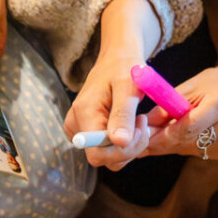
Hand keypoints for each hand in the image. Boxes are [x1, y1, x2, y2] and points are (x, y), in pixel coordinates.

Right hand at [65, 48, 154, 169]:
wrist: (116, 59)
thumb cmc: (124, 68)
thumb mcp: (128, 87)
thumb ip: (123, 116)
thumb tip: (119, 143)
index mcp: (84, 114)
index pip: (97, 154)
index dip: (122, 151)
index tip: (140, 128)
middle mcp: (74, 125)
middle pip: (102, 158)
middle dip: (129, 148)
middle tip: (143, 124)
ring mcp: (77, 130)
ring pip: (105, 156)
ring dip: (127, 146)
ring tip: (137, 121)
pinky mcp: (84, 132)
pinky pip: (104, 149)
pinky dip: (121, 143)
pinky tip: (129, 125)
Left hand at [142, 55, 217, 159]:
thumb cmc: (212, 84)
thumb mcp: (189, 88)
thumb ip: (166, 107)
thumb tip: (143, 126)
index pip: (187, 128)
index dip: (163, 136)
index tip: (142, 139)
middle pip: (187, 142)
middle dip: (161, 142)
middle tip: (141, 140)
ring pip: (189, 150)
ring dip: (173, 143)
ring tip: (168, 129)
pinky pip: (198, 152)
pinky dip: (187, 145)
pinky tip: (190, 133)